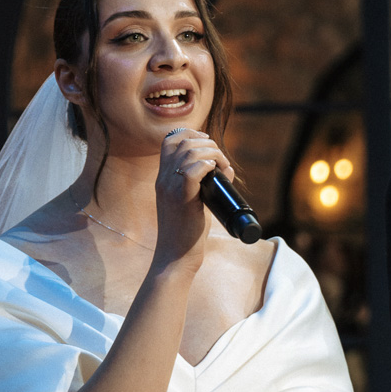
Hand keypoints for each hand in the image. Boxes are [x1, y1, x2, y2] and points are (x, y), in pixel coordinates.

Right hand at [153, 131, 234, 269]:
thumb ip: (202, 184)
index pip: (170, 140)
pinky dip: (208, 166)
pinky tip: (217, 173)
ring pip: (190, 153)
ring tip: (222, 166)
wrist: (176, 257)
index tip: (208, 143)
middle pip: (183, 142)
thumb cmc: (187, 233)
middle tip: (220, 160)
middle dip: (208, 143)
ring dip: (212, 153)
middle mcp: (164, 179)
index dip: (191, 134)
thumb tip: (227, 169)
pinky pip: (193, 171)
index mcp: (163, 177)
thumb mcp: (192, 202)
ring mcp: (170, 188)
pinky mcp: (181, 199)